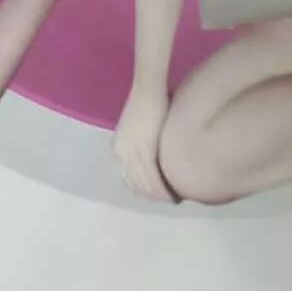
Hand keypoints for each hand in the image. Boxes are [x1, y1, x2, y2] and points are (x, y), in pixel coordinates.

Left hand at [112, 87, 172, 201]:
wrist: (148, 89)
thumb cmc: (148, 104)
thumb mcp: (138, 129)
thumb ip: (143, 144)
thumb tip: (156, 155)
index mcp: (117, 150)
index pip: (128, 179)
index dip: (143, 191)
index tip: (157, 196)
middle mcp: (120, 154)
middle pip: (136, 185)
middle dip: (152, 196)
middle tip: (169, 201)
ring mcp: (130, 153)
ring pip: (144, 184)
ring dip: (159, 195)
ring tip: (173, 199)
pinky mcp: (143, 149)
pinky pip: (152, 177)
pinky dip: (162, 188)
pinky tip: (172, 194)